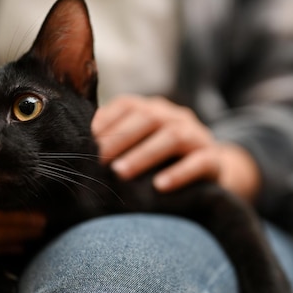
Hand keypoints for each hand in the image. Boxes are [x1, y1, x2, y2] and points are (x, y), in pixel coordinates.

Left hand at [92, 95, 259, 200]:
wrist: (210, 170)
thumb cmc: (162, 160)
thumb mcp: (140, 146)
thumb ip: (116, 143)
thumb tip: (79, 153)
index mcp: (154, 109)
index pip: (128, 105)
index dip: (106, 121)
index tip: (85, 142)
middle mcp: (175, 116)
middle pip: (148, 118)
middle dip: (120, 139)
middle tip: (98, 160)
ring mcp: (197, 135)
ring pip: (173, 137)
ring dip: (144, 155)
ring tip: (121, 173)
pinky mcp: (213, 159)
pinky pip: (200, 162)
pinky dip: (179, 173)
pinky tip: (159, 187)